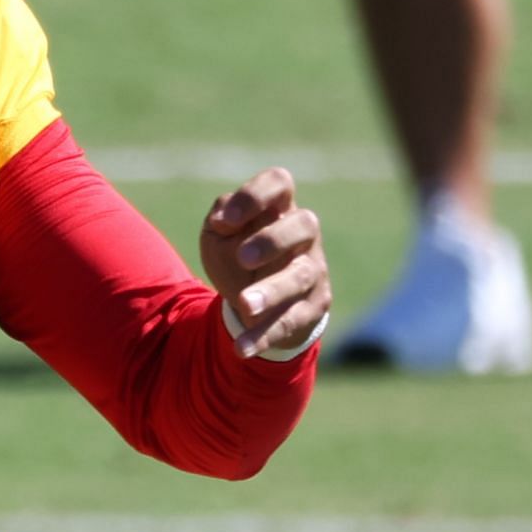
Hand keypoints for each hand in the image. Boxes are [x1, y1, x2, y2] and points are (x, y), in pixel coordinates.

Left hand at [198, 167, 332, 358]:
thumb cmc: (236, 253)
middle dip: (272, 240)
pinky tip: (242, 347)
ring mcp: (312, 271)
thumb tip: (225, 219)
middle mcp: (303, 236)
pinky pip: (292, 321)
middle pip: (304, 225)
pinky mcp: (313, 308)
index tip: (225, 220)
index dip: (255, 195)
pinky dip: (265, 335)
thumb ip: (221, 217)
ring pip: (300, 277)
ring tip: (243, 304)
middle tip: (242, 257)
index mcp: (277, 208)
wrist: (252, 298)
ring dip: (270, 291)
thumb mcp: (219, 233)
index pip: (279, 183)